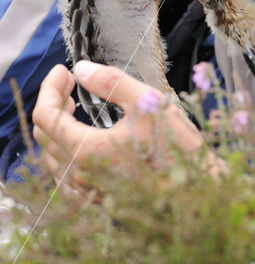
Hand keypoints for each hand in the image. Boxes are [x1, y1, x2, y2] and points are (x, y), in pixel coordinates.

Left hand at [32, 61, 221, 197]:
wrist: (197, 190)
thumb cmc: (175, 147)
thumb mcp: (145, 102)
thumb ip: (110, 82)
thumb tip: (82, 68)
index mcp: (86, 150)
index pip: (45, 116)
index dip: (49, 87)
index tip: (64, 70)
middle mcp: (79, 176)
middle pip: (44, 135)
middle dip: (52, 102)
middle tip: (70, 83)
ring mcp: (87, 192)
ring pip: (51, 157)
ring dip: (57, 127)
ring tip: (73, 107)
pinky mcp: (97, 200)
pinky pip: (65, 176)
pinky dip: (64, 151)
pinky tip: (81, 139)